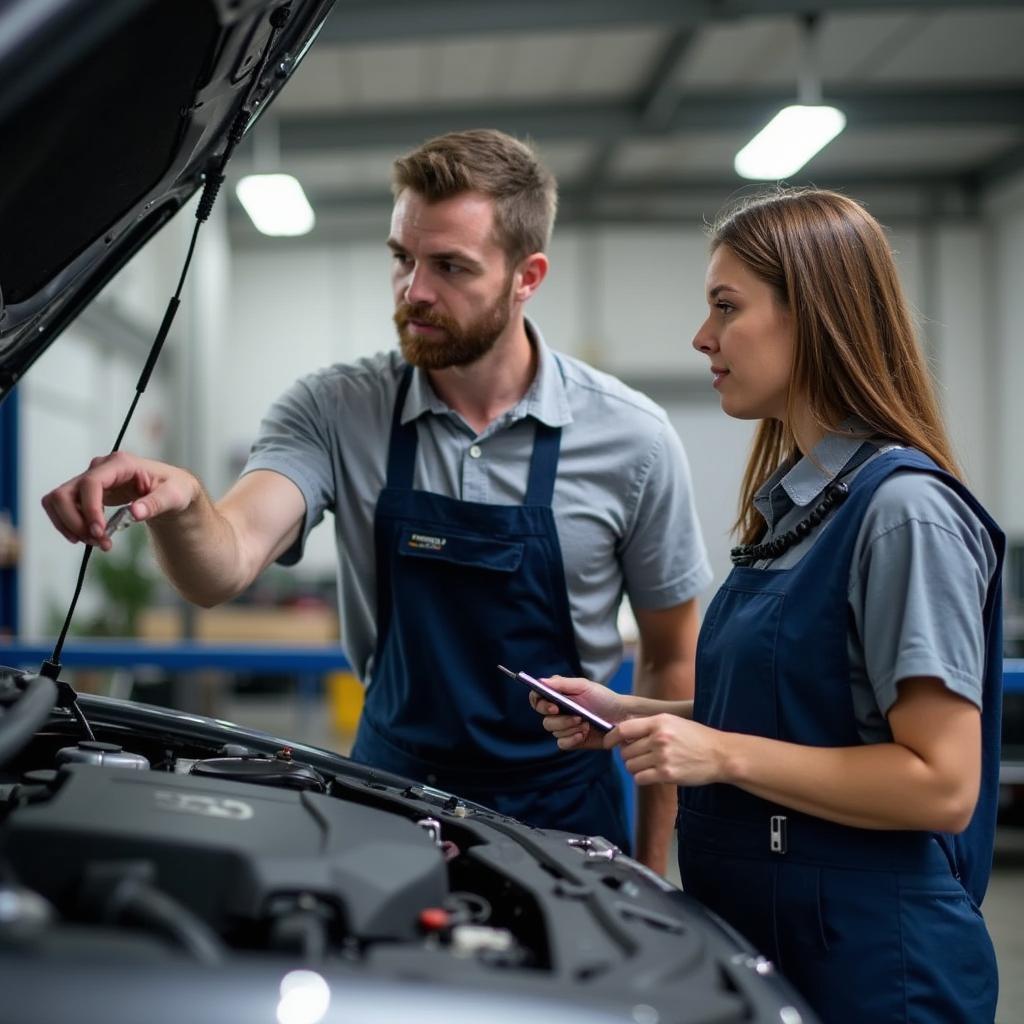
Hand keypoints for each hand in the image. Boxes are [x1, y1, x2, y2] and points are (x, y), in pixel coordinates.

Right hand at [41, 452, 199, 551]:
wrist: (171, 491)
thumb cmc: (175, 489)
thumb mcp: (175, 496)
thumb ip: (156, 503)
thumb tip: (136, 512)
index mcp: (121, 464)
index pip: (90, 484)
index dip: (89, 510)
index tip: (99, 532)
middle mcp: (100, 468)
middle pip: (65, 494)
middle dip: (76, 522)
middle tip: (99, 541)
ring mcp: (90, 479)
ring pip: (57, 501)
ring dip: (70, 526)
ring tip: (96, 541)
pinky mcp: (86, 493)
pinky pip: (63, 508)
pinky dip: (71, 525)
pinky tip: (91, 536)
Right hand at [530, 675, 629, 751]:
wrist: (622, 717)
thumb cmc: (604, 698)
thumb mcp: (585, 686)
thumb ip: (562, 683)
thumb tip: (540, 682)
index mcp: (558, 696)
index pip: (537, 699)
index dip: (539, 703)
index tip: (553, 706)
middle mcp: (559, 712)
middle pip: (545, 719)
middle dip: (560, 719)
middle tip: (577, 716)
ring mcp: (565, 727)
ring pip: (554, 731)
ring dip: (570, 728)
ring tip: (586, 723)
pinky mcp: (572, 740)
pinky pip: (562, 743)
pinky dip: (571, 739)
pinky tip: (583, 734)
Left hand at [612, 714, 724, 786]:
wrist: (721, 754)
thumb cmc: (697, 737)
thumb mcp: (673, 722)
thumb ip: (650, 726)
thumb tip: (623, 734)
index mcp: (659, 722)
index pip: (624, 729)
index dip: (611, 737)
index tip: (608, 743)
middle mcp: (659, 738)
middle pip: (626, 751)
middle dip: (628, 756)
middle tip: (640, 757)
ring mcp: (663, 757)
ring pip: (631, 766)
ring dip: (636, 768)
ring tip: (649, 766)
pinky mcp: (667, 774)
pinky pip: (640, 779)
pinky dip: (643, 778)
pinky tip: (653, 775)